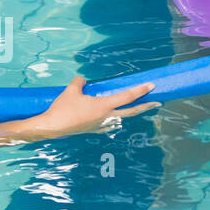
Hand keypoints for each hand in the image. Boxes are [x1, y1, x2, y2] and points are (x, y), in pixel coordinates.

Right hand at [24, 76, 160, 139]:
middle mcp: (106, 117)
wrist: (52, 127)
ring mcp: (101, 125)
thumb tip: (83, 79)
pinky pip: (109, 123)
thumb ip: (79, 82)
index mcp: (104, 106)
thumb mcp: (71, 90)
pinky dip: (115, 119)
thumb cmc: (63, 109)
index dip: (140, 90)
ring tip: (136, 108)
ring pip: (121, 118)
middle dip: (145, 106)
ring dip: (130, 113)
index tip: (152, 86)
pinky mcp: (93, 129)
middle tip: (157, 102)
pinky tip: (113, 118)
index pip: (127, 97)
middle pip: (131, 111)